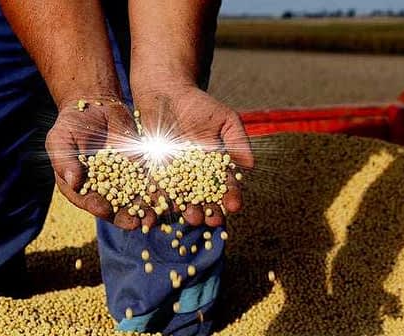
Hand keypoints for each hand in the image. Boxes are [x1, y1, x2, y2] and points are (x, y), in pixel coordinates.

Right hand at [46, 97, 147, 228]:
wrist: (97, 107)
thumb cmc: (71, 124)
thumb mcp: (61, 139)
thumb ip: (65, 160)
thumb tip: (72, 181)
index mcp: (80, 188)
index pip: (88, 201)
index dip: (95, 206)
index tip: (102, 208)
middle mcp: (103, 190)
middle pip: (115, 208)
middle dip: (125, 217)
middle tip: (135, 224)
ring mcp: (124, 181)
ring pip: (137, 200)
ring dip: (146, 211)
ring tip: (155, 218)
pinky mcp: (141, 170)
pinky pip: (152, 183)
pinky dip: (160, 191)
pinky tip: (170, 198)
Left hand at [133, 83, 253, 226]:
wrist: (166, 94)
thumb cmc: (200, 105)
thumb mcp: (225, 119)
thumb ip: (237, 141)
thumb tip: (250, 166)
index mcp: (215, 167)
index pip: (225, 185)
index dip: (230, 196)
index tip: (234, 206)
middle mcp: (195, 176)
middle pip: (203, 198)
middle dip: (209, 210)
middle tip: (213, 220)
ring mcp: (174, 175)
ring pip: (181, 197)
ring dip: (186, 209)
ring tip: (191, 217)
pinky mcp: (153, 172)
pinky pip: (157, 187)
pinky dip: (159, 199)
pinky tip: (163, 208)